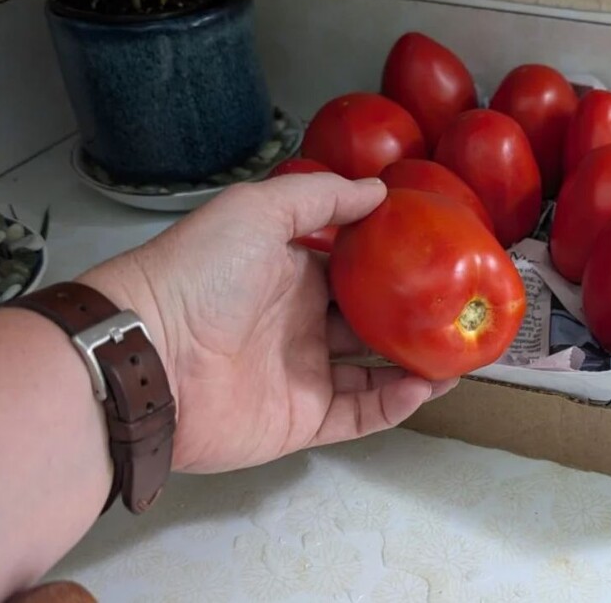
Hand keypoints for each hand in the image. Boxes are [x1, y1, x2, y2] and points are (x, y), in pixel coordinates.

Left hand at [78, 173, 456, 472]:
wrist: (149, 354)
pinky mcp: (300, 420)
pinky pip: (359, 414)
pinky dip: (394, 405)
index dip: (394, 265)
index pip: (353, 270)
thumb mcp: (257, 210)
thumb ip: (322, 198)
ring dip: (416, 365)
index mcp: (288, 273)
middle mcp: (297, 323)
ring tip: (460, 354)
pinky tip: (424, 386)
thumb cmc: (197, 273)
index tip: (440, 257)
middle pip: (369, 323)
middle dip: (415, 319)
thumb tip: (379, 190)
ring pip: (373, 372)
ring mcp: (301, 374)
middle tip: (462, 312)